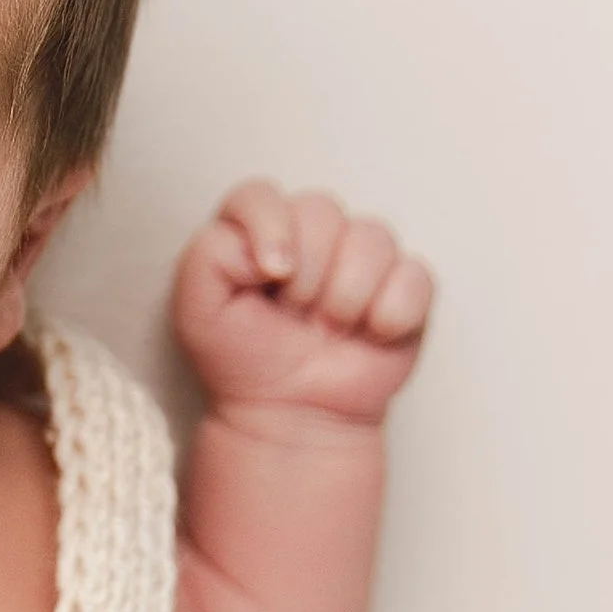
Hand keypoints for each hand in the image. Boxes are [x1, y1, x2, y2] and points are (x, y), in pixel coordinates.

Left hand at [171, 180, 433, 426]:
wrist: (287, 416)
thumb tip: (273, 245)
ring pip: (373, 237)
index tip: (271, 275)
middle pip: (321, 210)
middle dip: (306, 276)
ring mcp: (362, 258)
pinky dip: (392, 312)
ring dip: (346, 296)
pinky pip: (415, 276)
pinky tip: (370, 336)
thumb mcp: (196, 310)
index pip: (261, 195)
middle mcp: (311, 234)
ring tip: (328, 331)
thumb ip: (209, 254)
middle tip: (293, 318)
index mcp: (258, 230)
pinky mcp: (404, 287)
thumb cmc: (243, 360)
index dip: (271, 227)